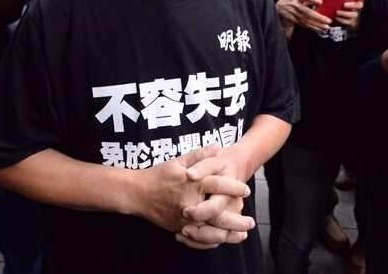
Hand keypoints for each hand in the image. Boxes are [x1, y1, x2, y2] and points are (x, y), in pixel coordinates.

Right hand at [131, 145, 250, 240]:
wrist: (136, 193)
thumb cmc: (157, 175)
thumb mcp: (177, 162)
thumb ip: (199, 155)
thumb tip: (217, 146)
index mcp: (191, 184)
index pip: (218, 185)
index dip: (234, 187)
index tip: (246, 190)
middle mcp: (189, 203)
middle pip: (219, 214)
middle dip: (237, 218)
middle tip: (251, 220)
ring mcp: (184, 218)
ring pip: (211, 231)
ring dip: (229, 234)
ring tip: (241, 234)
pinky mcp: (179, 228)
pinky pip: (198, 239)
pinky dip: (212, 242)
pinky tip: (221, 240)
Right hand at [276, 0, 331, 33]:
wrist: (278, 8)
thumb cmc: (290, 2)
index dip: (312, 0)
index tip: (320, 2)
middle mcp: (295, 6)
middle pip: (307, 12)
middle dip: (319, 17)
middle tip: (328, 20)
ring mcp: (293, 14)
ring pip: (306, 20)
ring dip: (317, 24)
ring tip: (325, 26)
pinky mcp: (293, 20)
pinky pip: (303, 24)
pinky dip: (311, 27)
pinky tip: (318, 29)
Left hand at [334, 0, 364, 29]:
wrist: (339, 19)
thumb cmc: (339, 7)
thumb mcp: (339, 1)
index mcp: (355, 1)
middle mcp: (357, 8)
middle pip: (359, 5)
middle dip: (352, 5)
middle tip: (344, 4)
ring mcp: (355, 15)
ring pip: (354, 14)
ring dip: (345, 13)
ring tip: (337, 12)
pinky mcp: (352, 22)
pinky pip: (349, 21)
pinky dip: (342, 20)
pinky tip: (337, 17)